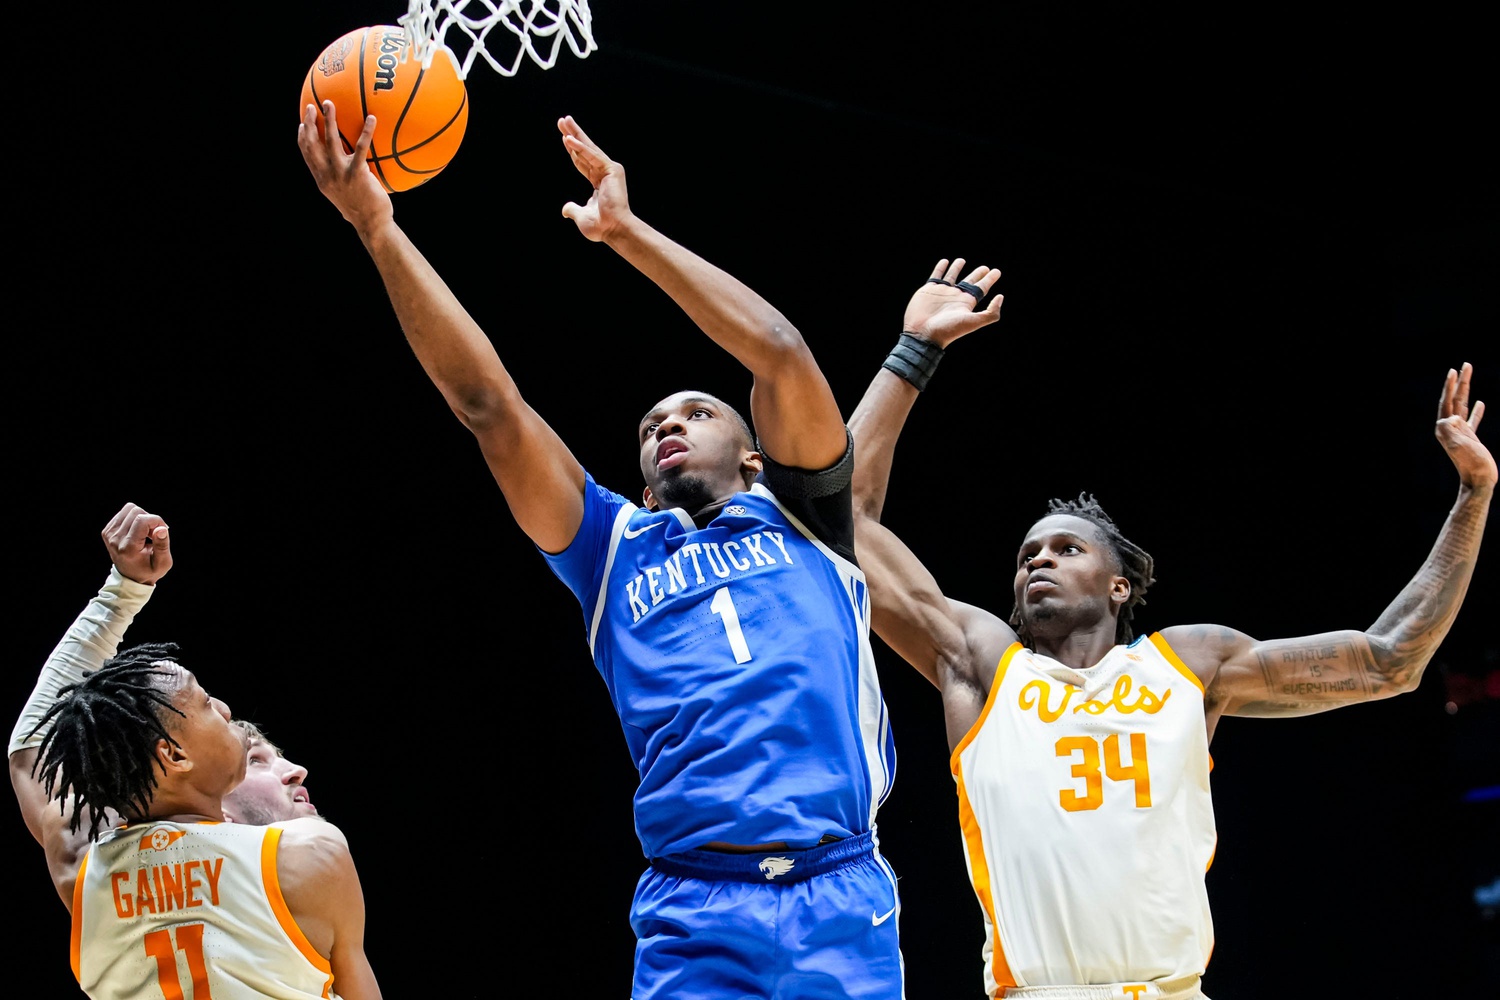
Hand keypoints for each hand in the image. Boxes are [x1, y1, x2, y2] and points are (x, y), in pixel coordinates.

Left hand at [101, 503, 171, 585]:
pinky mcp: (107, 531)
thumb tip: (161, 528)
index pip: (142, 520)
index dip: (157, 521)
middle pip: (135, 511)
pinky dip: (134, 519)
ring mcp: (109, 535)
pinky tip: (138, 531)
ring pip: (129, 509)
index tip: (163, 530)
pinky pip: (123, 513)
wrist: (131, 578)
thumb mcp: (163, 563)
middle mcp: (115, 539)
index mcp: (128, 548)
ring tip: (146, 532)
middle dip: (149, 519)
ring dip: (142, 517)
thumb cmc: (149, 571)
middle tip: (153, 533)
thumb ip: (162, 545)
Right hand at [297, 101, 392, 232]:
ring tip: (330, 103)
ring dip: (329, 119)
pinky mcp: (357, 174)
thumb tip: (347, 173)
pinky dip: (366, 131)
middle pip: (312, 143)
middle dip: (309, 123)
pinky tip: (372, 119)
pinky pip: (360, 147)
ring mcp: (340, 174)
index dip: (302, 138)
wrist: (371, 225)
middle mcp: (326, 175)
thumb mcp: (344, 196)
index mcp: (322, 180)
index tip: (301, 124)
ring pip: (330, 140)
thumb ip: (340, 182)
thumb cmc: (362, 211)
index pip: (307, 155)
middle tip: (311, 106)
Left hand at [558, 116, 632, 241]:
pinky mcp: (612, 170)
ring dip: (575, 134)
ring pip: (588, 148)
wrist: (614, 229)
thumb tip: (565, 210)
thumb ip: (573, 210)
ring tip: (564, 121)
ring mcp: (610, 170)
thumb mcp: (581, 216)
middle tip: (563, 120)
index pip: (583, 162)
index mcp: (600, 182)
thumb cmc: (601, 226)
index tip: (564, 137)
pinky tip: (568, 139)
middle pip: (585, 150)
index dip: (573, 150)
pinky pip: (592, 156)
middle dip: (573, 134)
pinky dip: (580, 148)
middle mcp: (606, 173)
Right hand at [901, 258, 1002, 347]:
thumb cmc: (948, 330)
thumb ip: (990, 313)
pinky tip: (944, 262)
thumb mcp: (973, 322)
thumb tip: (1000, 297)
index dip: (990, 279)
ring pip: (952, 276)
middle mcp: (956, 296)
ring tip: (962, 260)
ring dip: (957, 267)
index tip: (997, 271)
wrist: (924, 334)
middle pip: (970, 281)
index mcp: (967, 302)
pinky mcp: (929, 290)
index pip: (982, 287)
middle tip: (985, 268)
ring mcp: (942, 292)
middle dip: (978, 274)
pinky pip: (936, 275)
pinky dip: (940, 268)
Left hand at [1436, 362, 1496, 489]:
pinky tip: (1481, 403)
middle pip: (1455, 400)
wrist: (1479, 480)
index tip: (1454, 370)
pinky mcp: (1471, 438)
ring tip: (1469, 376)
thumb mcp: (1458, 446)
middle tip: (1465, 365)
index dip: (1450, 385)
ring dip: (1466, 390)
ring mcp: (1461, 432)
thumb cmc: (1471, 464)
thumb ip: (1450, 431)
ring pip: (1464, 406)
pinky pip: (1473, 420)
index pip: (1447, 402)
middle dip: (1460, 382)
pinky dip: (1476, 410)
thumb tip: (1451, 418)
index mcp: (1444, 427)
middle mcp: (1449, 428)